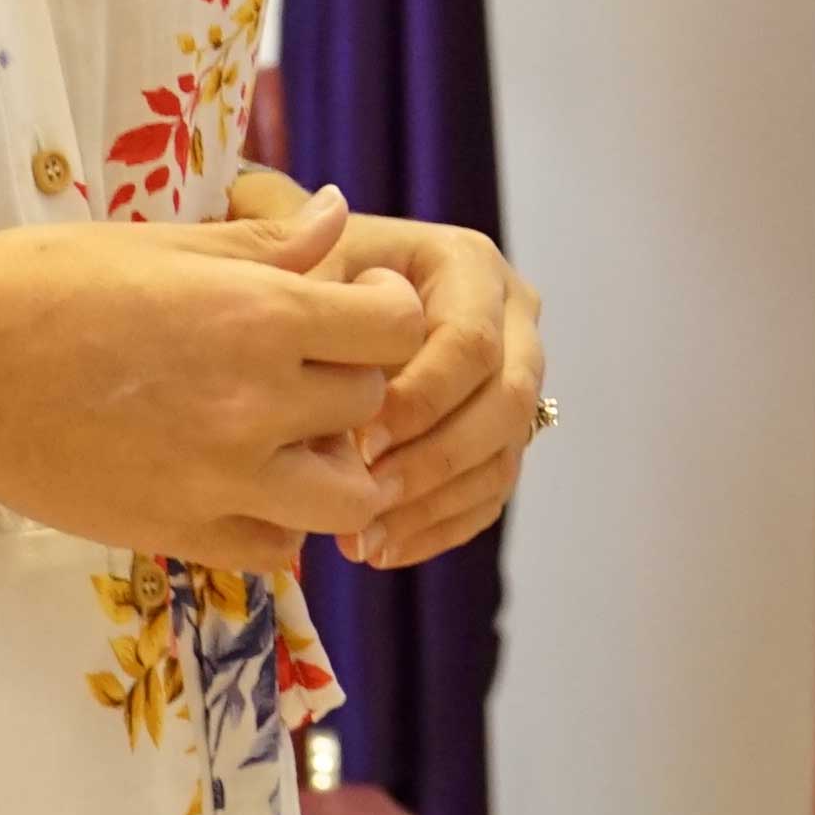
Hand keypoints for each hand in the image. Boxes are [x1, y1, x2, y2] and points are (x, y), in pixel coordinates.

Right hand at [0, 188, 431, 574]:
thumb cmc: (44, 283)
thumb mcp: (164, 242)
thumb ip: (266, 245)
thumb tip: (340, 213)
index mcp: (259, 315)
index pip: (396, 327)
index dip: (386, 312)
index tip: (357, 306)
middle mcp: (255, 403)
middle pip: (372, 405)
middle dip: (354, 382)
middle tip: (313, 366)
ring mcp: (219, 480)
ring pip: (345, 498)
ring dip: (333, 467)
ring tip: (293, 440)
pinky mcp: (177, 533)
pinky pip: (276, 550)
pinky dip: (277, 523)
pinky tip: (244, 484)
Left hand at [322, 205, 544, 571]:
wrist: (312, 302)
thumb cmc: (301, 280)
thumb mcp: (304, 267)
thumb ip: (315, 285)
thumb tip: (343, 328)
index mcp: (469, 265)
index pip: (471, 341)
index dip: (423, 399)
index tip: (360, 441)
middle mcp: (510, 317)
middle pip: (506, 400)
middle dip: (436, 459)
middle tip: (367, 497)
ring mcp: (513, 377)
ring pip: (504, 453)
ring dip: (436, 504)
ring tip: (364, 540)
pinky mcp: (500, 431)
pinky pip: (492, 489)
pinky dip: (441, 526)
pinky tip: (383, 549)